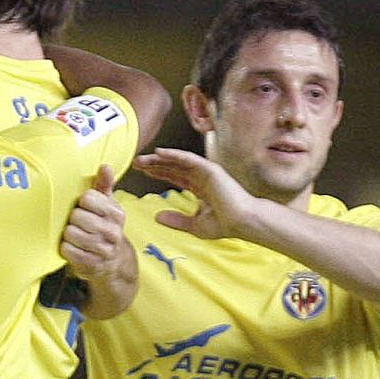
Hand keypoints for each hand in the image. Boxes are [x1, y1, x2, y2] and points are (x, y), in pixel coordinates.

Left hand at [60, 164, 127, 277]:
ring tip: (76, 235)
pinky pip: (66, 249)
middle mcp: (112, 231)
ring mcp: (102, 249)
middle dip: (73, 219)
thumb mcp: (107, 206)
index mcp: (116, 213)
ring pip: (70, 232)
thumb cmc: (104, 227)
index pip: (87, 198)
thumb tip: (105, 166)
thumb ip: (104, 185)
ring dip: (69, 234)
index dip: (82, 203)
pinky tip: (73, 247)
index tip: (85, 208)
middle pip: (77, 215)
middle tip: (79, 224)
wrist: (113, 262)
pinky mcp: (90, 263)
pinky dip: (66, 248)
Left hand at [136, 147, 253, 238]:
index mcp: (200, 188)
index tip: (143, 171)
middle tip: (137, 162)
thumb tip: (157, 217)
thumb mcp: (194, 225)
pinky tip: (159, 153)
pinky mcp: (210, 169)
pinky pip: (188, 159)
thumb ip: (176, 220)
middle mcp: (202, 177)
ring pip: (178, 161)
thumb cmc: (225, 225)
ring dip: (160, 158)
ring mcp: (206, 172)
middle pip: (174, 167)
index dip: (159, 173)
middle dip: (155, 164)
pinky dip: (173, 154)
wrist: (242, 223)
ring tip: (142, 158)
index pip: (176, 177)